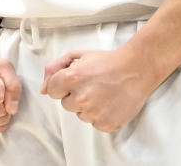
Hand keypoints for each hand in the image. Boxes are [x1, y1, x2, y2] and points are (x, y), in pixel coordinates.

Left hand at [41, 48, 156, 132]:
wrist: (138, 69)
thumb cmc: (109, 61)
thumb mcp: (79, 55)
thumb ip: (55, 68)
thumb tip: (42, 89)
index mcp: (72, 78)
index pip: (52, 91)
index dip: (63, 84)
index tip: (76, 80)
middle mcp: (81, 97)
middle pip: (66, 104)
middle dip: (75, 95)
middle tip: (93, 84)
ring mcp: (94, 113)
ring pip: (81, 115)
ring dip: (89, 106)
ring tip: (104, 92)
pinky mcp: (106, 124)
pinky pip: (95, 123)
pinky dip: (101, 115)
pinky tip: (110, 102)